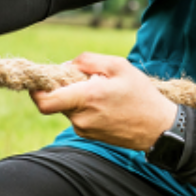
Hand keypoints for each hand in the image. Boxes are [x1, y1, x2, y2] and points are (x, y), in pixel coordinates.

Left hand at [31, 52, 177, 148]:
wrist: (159, 128)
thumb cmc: (141, 95)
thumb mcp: (119, 66)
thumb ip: (88, 61)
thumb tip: (66, 66)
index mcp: (87, 98)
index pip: (44, 101)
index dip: (36, 91)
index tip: (41, 80)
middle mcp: (81, 117)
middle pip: (56, 100)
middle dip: (63, 87)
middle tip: (85, 79)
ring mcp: (84, 129)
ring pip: (67, 108)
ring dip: (76, 97)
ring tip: (102, 91)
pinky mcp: (88, 134)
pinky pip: (77, 116)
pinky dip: (84, 107)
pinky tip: (105, 103)